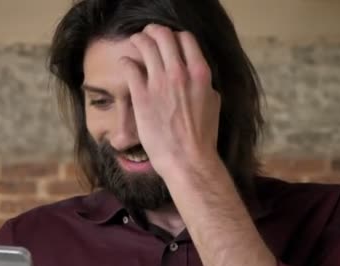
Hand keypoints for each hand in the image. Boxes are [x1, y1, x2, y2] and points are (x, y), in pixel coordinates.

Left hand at [119, 24, 220, 177]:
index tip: (169, 41)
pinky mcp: (141, 95)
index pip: (186, 38)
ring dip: (138, 40)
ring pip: (145, 45)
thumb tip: (197, 78)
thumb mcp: (213, 104)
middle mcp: (180, 73)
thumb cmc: (202, 137)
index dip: (175, 37)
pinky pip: (130, 66)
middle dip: (154, 32)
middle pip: (164, 36)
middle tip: (148, 36)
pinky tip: (126, 64)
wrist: (188, 160)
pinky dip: (127, 61)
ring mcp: (159, 83)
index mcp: (200, 73)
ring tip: (135, 43)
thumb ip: (204, 85)